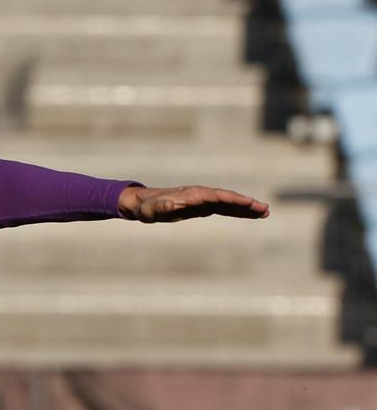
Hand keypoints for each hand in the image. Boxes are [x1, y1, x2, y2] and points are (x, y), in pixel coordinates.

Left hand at [118, 185, 268, 221]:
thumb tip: (171, 203)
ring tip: (265, 213)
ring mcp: (203, 200)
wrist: (142, 204)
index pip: (218, 196)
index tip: (250, 203)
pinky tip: (250, 215)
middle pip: (228, 198)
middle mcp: (201, 195)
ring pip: (229, 203)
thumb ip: (163, 206)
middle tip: (265, 209)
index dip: (235, 200)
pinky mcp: (202, 207)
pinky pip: (224, 208)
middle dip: (247, 203)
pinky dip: (237, 211)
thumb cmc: (147, 207)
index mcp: (193, 194)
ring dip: (246, 208)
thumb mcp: (152, 209)